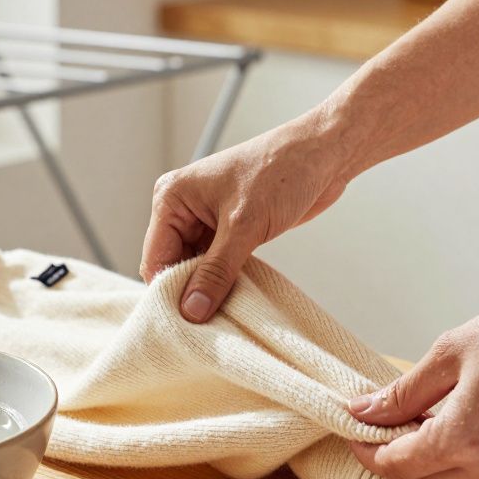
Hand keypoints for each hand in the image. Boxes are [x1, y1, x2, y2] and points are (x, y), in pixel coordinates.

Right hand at [140, 110, 348, 321]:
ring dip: (210, 290)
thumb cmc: (282, 171)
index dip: (170, 291)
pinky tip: (237, 298)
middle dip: (190, 292)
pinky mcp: (229, 230)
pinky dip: (225, 282)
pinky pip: (217, 266)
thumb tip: (192, 310)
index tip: (189, 321)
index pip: (155, 258)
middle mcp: (183, 209)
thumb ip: (216, 271)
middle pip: (173, 266)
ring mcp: (206, 220)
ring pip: (196, 269)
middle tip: (210, 323)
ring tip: (226, 312)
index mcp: (172, 198)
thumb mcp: (244, 226)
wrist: (323, 155)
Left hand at [347, 287, 478, 478]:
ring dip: (437, 455)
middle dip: (402, 452)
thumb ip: (404, 391)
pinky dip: (471, 454)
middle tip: (394, 414)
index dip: (368, 451)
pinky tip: (474, 415)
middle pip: (424, 478)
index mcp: (465, 436)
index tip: (357, 429)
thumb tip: (363, 412)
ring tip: (436, 409)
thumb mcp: (454, 351)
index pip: (396, 464)